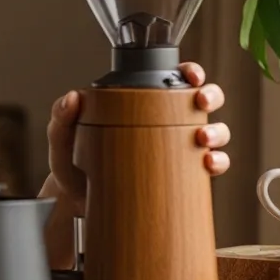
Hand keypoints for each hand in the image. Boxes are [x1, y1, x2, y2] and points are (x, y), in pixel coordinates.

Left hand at [43, 62, 229, 211]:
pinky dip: (217, 162)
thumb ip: (61, 117)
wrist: (79, 206)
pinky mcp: (181, 177)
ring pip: (214, 132)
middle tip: (200, 103)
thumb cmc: (72, 167)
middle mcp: (164, 123)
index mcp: (140, 105)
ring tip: (202, 139)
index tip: (192, 75)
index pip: (171, 80)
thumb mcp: (62, 139)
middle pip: (202, 101)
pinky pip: (210, 166)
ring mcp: (176, 149)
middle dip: (211, 96)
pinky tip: (208, 164)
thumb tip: (72, 98)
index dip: (191, 72)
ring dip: (217, 131)